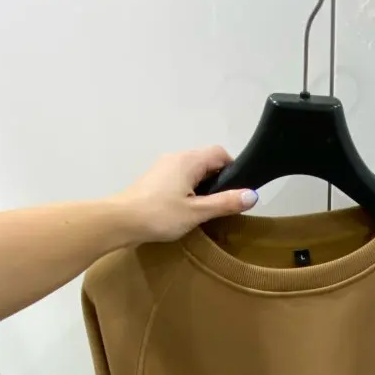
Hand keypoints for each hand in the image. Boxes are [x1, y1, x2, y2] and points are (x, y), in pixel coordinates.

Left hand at [114, 147, 257, 243]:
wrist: (121, 221)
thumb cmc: (160, 215)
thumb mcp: (197, 212)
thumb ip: (225, 203)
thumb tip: (253, 195)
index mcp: (189, 160)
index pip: (220, 153)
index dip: (233, 169)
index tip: (237, 191)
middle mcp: (176, 157)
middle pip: (206, 161)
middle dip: (219, 179)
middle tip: (223, 204)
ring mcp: (163, 167)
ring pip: (192, 170)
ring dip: (203, 186)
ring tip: (206, 209)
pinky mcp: (154, 179)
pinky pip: (179, 178)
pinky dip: (188, 189)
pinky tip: (186, 209)